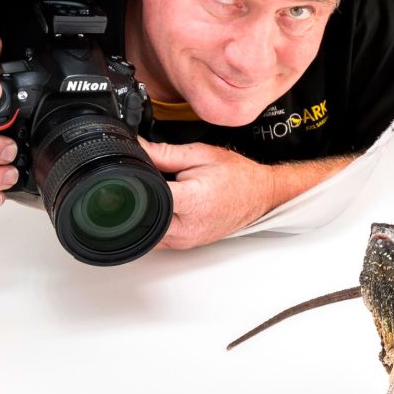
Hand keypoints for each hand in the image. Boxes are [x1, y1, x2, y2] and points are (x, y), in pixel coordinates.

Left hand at [139, 140, 275, 249]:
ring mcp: (187, 240)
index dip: (135, 179)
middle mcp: (188, 227)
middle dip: (139, 198)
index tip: (134, 170)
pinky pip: (159, 238)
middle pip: (141, 216)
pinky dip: (156, 222)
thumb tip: (138, 148)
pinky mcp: (186, 245)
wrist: (260, 194)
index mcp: (193, 201)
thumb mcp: (200, 154)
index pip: (148, 194)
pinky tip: (167, 207)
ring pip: (146, 230)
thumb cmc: (237, 176)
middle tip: (150, 181)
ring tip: (163, 194)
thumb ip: (165, 152)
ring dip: (147, 212)